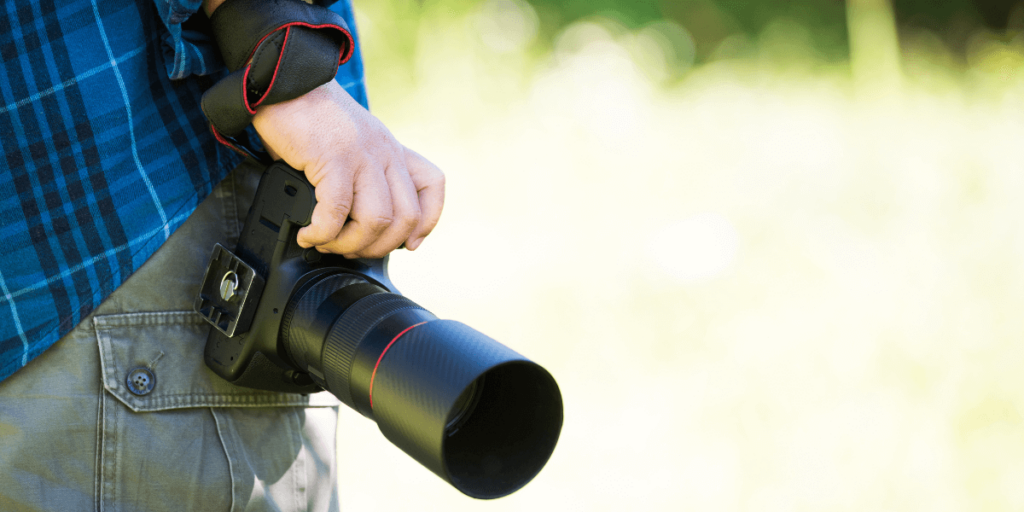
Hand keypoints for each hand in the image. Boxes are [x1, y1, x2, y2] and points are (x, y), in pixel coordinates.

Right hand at [251, 80, 444, 257]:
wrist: (284, 84)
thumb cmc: (310, 118)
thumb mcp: (352, 143)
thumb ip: (363, 174)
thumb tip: (355, 223)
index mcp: (392, 150)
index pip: (433, 184)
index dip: (427, 221)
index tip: (407, 242)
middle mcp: (384, 153)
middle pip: (406, 217)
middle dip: (379, 247)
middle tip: (349, 249)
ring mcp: (362, 155)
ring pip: (377, 221)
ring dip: (349, 244)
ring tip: (326, 243)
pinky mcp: (333, 158)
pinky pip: (336, 212)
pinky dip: (321, 233)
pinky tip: (308, 234)